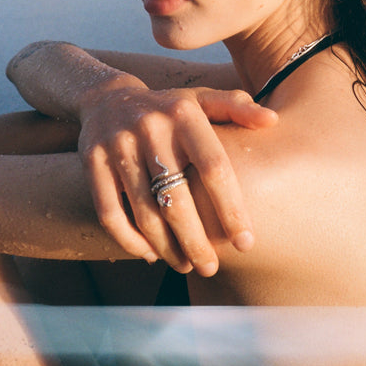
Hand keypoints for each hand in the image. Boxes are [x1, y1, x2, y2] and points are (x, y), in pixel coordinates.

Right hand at [77, 79, 276, 275]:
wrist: (107, 98)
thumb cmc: (169, 108)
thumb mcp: (201, 100)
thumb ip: (237, 108)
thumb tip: (274, 122)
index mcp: (185, 113)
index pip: (215, 168)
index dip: (232, 209)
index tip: (246, 242)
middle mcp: (151, 128)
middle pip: (178, 199)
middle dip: (197, 241)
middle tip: (211, 266)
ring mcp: (118, 145)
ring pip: (144, 212)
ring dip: (166, 247)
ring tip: (186, 264)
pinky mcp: (92, 161)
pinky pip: (110, 212)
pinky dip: (129, 240)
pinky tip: (150, 254)